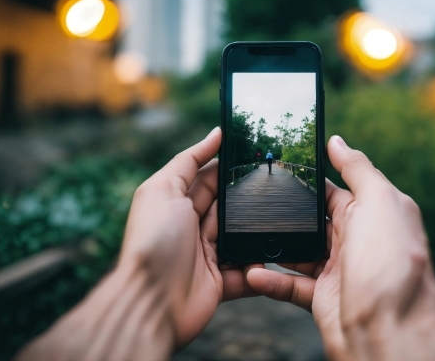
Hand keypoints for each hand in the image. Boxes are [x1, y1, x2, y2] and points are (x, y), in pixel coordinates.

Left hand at [17, 128, 259, 360]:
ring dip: (257, 230)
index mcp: (176, 202)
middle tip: (277, 183)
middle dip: (249, 197)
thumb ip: (189, 160)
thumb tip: (215, 133)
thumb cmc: (153, 241)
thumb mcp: (163, 189)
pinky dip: (258, 265)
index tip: (255, 151)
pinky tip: (274, 254)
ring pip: (242, 236)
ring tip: (281, 217)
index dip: (229, 165)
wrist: (152, 301)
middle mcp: (192, 226)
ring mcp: (207, 254)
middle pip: (228, 205)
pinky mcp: (220, 281)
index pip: (208, 177)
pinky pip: (246, 270)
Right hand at [247, 135, 434, 359]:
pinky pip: (289, 284)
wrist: (389, 330)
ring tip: (245, 235)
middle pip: (312, 219)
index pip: (335, 189)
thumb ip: (357, 168)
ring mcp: (337, 268)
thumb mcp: (379, 200)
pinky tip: (251, 273)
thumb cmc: (391, 263)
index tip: (279, 166)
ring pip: (297, 250)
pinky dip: (269, 280)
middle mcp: (355, 239)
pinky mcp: (321, 296)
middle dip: (285, 211)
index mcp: (371, 213)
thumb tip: (337, 141)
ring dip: (272, 246)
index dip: (309, 177)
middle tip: (252, 198)